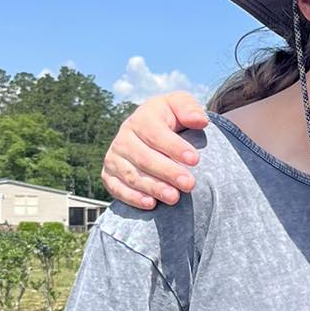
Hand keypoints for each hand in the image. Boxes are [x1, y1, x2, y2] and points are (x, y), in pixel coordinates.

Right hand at [102, 92, 209, 208]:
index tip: (195, 159)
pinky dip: (132, 197)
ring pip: (132, 175)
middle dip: (168, 172)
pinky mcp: (109, 175)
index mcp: (142, 118)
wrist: (152, 133)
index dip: (174, 147)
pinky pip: (117, 188)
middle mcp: (124, 137)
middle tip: (189, 184)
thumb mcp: (181, 106)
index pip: (156, 133)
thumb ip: (190, 109)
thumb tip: (200, 120)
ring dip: (153, 187)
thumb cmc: (171, 119)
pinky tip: (150, 204)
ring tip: (174, 197)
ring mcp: (114, 157)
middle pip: (144, 157)